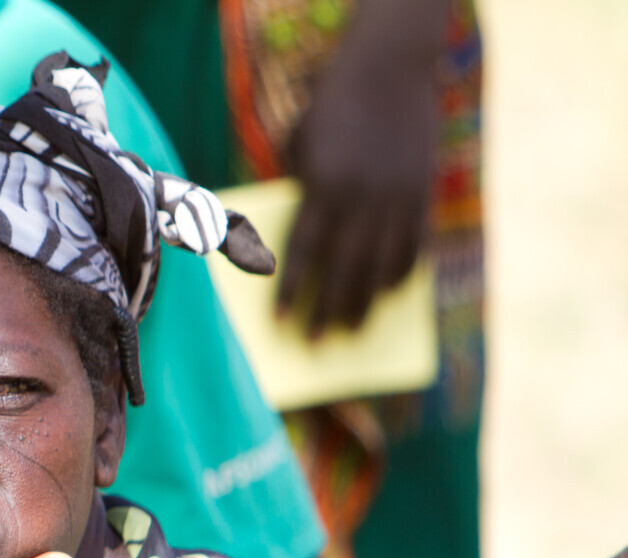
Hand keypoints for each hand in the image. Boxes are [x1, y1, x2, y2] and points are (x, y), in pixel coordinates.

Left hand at [278, 2, 442, 335]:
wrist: (389, 67)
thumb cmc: (332, 106)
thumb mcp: (303, 146)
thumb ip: (303, 194)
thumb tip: (302, 247)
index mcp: (325, 186)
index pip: (304, 253)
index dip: (291, 291)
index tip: (279, 323)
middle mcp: (363, 196)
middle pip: (344, 268)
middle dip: (328, 310)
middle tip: (316, 343)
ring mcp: (398, 196)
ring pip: (382, 264)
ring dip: (366, 302)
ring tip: (353, 331)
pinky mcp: (424, 192)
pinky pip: (414, 245)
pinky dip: (401, 274)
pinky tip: (389, 295)